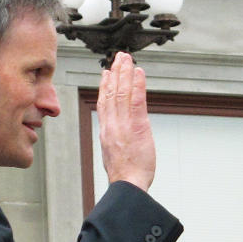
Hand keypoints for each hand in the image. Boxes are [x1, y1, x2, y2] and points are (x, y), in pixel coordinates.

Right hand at [97, 52, 154, 190]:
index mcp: (106, 131)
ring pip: (122, 92)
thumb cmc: (125, 175)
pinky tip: (139, 73)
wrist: (128, 184)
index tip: (107, 73)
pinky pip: (137, 101)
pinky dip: (137, 84)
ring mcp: (123, 124)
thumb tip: (118, 136)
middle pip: (111, 93)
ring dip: (125, 73)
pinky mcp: (137, 126)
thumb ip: (115, 140)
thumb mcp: (114, 154)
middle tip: (119, 57)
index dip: (105, 86)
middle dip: (115, 73)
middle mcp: (112, 125)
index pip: (104, 103)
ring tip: (128, 59)